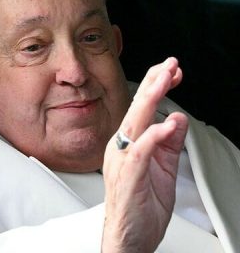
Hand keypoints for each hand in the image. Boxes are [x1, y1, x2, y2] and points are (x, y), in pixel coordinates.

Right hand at [102, 57, 188, 252]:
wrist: (129, 236)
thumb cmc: (142, 201)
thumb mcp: (163, 166)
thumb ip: (169, 141)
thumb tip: (177, 118)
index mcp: (130, 141)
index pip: (142, 107)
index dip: (156, 86)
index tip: (172, 71)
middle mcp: (123, 146)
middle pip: (137, 108)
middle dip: (154, 83)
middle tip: (169, 64)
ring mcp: (123, 159)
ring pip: (135, 123)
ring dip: (151, 99)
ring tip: (165, 79)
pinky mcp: (128, 176)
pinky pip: (140, 151)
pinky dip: (154, 136)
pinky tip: (166, 124)